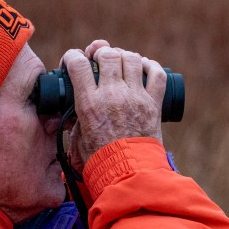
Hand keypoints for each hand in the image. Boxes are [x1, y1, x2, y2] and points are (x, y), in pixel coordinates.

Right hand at [62, 41, 165, 170]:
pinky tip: (144, 68)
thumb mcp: (77, 139)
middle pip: (108, 55)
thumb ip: (74, 121)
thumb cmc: (101, 161)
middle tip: (101, 60)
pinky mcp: (154, 103)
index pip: (78, 64)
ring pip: (132, 59)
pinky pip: (157, 74)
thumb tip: (71, 111)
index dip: (73, 56)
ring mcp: (136, 97)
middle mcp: (113, 95)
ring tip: (121, 64)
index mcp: (90, 103)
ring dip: (125, 57)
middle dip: (102, 53)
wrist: (129, 175)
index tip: (74, 61)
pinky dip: (151, 66)